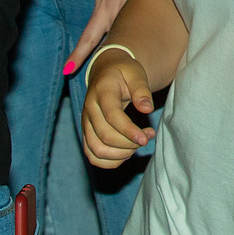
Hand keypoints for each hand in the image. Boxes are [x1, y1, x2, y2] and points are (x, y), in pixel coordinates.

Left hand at [49, 0, 146, 73]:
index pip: (87, 40)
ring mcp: (135, 18)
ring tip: (117, 68)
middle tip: (95, 78)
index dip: (77, 56)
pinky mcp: (149, 14)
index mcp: (103, 11)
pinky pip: (140, 32)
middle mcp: (118, 18)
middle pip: (109, 47)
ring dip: (121, 52)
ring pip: (126, 42)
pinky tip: (139, 47)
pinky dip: (137, 39)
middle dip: (103, 62)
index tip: (67, 70)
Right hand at [80, 50, 154, 167]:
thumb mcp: (135, 74)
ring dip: (121, 154)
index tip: (146, 138)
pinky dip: (110, 161)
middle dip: (129, 143)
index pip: (111, 116)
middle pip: (105, 136)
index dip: (128, 131)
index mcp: (101, 91)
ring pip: (97, 150)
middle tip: (147, 137)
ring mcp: (86, 123)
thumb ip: (141, 90)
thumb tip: (147, 109)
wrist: (106, 72)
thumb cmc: (124, 73)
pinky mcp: (87, 134)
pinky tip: (126, 152)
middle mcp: (89, 109)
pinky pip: (93, 156)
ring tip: (137, 145)